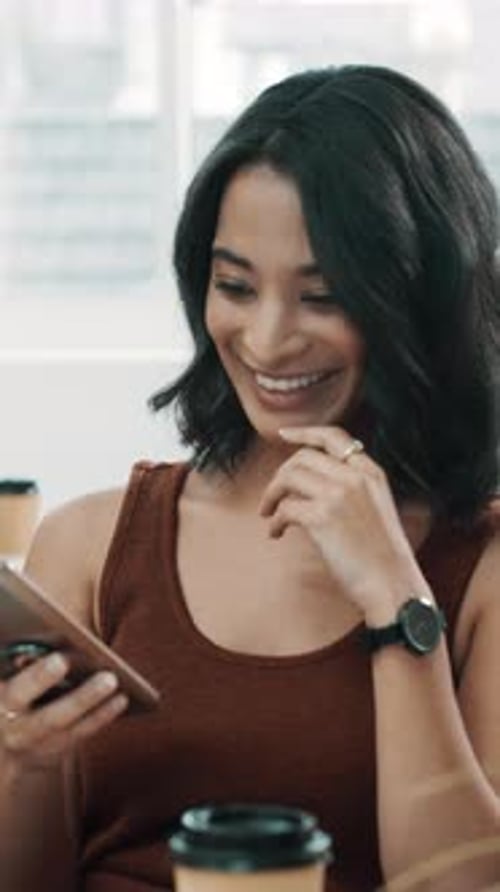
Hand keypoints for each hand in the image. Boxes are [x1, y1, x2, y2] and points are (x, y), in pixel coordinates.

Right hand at [0, 652, 127, 771]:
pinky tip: (121, 698)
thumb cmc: (1, 693)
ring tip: (120, 685)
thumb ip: (11, 662)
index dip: (38, 678)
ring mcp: (37, 746)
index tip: (61, 660)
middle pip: (52, 717)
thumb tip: (29, 636)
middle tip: (109, 677)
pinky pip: (80, 735)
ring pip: (72, 730)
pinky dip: (101, 717)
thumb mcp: (0, 678)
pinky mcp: (53, 752)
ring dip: (99, 709)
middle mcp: (18, 731)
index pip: (19, 693)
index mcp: (1, 705)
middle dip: (82, 698)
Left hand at [259, 425, 421, 618]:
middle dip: (280, 475)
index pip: (334, 436)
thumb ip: (352, 488)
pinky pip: (286, 508)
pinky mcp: (322, 517)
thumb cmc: (381, 556)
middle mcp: (355, 476)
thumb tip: (310, 483)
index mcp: (371, 472)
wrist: (392, 584)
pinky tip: (276, 534)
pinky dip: (275, 521)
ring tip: (268, 514)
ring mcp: (339, 495)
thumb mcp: (376, 508)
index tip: (283, 434)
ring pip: (289, 477)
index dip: (304, 432)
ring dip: (271, 495)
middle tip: (272, 497)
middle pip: (302, 457)